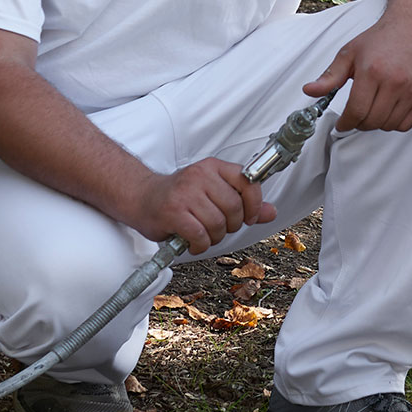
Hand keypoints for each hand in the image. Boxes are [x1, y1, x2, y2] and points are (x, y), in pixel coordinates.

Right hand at [131, 159, 273, 252]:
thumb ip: (243, 202)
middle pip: (234, 208)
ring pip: (218, 224)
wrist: (140, 197)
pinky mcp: (173, 212)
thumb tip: (271, 212)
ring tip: (204, 235)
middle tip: (219, 228)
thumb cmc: (179, 196)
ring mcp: (186, 194)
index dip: (254, 204)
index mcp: (213, 167)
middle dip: (231, 226)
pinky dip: (201, 245)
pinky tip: (194, 242)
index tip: (248, 217)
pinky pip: (200, 235)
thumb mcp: (212, 192)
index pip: (248, 181)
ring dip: (214, 237)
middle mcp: (200, 176)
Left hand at [305, 13, 411, 132]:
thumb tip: (309, 91)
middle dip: (359, 123)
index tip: (342, 124)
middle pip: (372, 121)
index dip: (346, 123)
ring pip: (388, 125)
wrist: (411, 28)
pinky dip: (394, 123)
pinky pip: (406, 124)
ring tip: (372, 109)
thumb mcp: (349, 53)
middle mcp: (394, 81)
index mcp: (372, 71)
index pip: (356, 111)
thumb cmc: (379, 40)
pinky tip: (388, 110)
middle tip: (356, 115)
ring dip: (376, 123)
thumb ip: (329, 76)